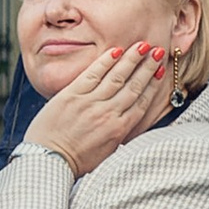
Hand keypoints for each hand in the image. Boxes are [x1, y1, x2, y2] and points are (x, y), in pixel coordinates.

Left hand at [26, 39, 173, 177]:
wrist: (47, 162)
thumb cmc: (75, 161)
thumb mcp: (107, 152)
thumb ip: (119, 134)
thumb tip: (130, 121)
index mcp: (119, 129)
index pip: (142, 101)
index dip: (153, 84)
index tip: (161, 71)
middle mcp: (108, 114)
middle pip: (134, 85)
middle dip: (147, 67)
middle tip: (158, 50)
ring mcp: (90, 103)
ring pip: (117, 76)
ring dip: (131, 59)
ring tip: (142, 45)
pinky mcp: (71, 96)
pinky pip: (92, 74)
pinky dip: (105, 62)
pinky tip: (115, 51)